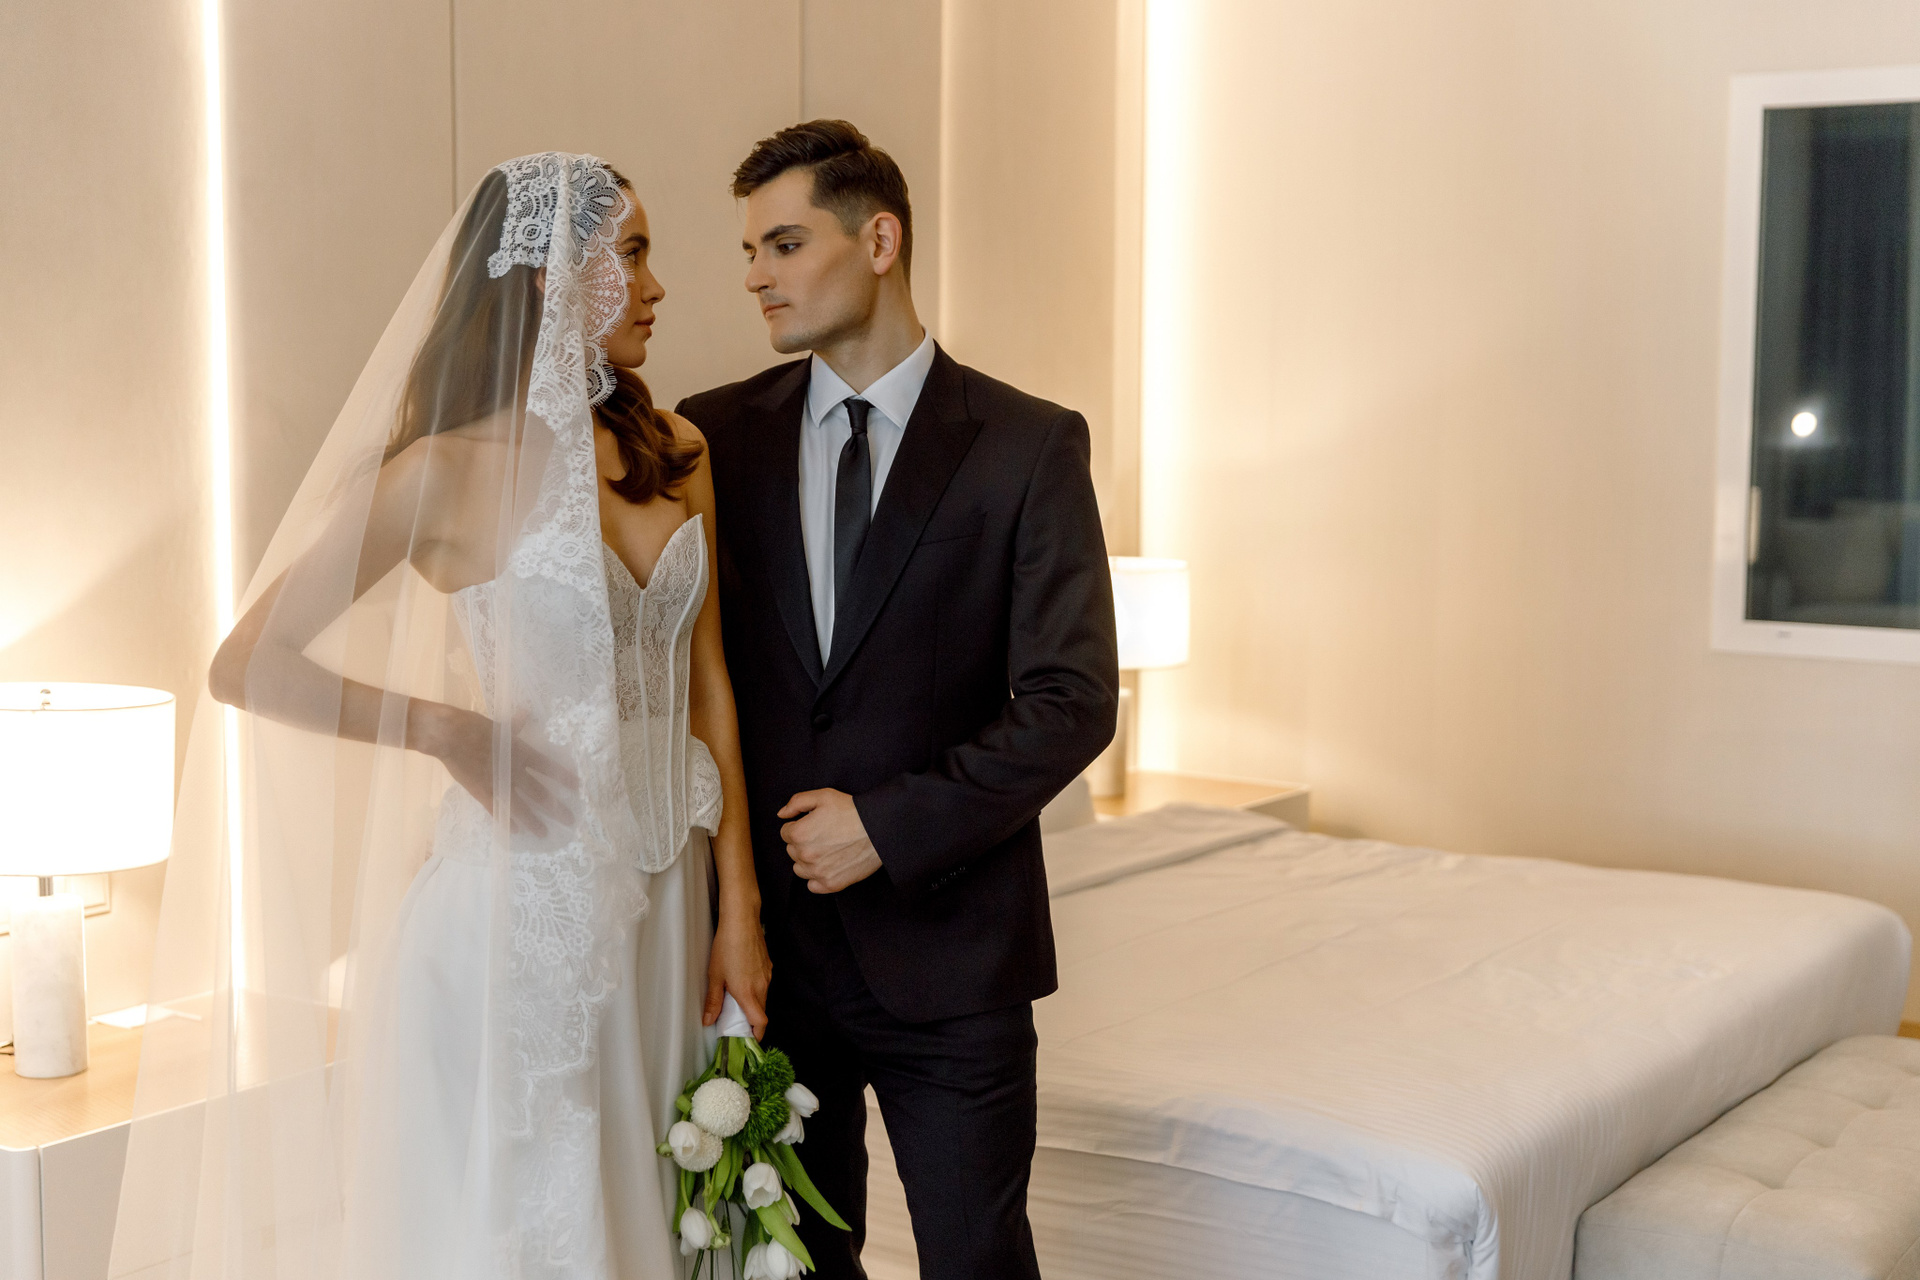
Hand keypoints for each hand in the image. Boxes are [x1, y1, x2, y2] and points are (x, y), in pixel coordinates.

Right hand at [424, 705, 576, 837]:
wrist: (451, 736)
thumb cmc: (475, 726)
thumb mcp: (500, 725)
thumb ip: (515, 724)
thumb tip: (526, 711)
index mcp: (521, 753)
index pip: (548, 768)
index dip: (563, 778)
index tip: (577, 788)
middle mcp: (515, 771)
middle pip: (540, 793)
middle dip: (556, 808)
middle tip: (570, 820)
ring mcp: (499, 784)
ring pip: (521, 807)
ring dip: (534, 821)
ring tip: (544, 834)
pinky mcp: (482, 793)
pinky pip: (498, 811)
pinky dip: (506, 821)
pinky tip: (515, 832)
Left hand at [704, 910, 771, 1039]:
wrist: (742, 920)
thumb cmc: (727, 946)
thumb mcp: (714, 975)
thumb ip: (713, 1001)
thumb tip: (708, 1021)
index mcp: (748, 993)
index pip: (760, 1022)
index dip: (756, 1035)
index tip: (748, 1041)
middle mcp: (762, 986)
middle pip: (761, 1012)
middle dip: (751, 1021)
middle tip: (736, 1023)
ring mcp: (767, 975)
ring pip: (763, 998)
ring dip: (753, 1004)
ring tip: (736, 1000)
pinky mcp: (768, 965)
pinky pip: (764, 984)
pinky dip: (755, 990)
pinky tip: (742, 980)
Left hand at [778, 789, 882, 893]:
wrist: (879, 828)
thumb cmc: (852, 811)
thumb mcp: (823, 796)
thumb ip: (796, 802)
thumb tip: (781, 814)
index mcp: (800, 834)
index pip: (785, 833)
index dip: (798, 826)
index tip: (813, 824)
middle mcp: (806, 855)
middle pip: (792, 851)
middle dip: (802, 842)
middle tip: (823, 835)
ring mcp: (818, 872)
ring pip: (800, 869)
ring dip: (808, 861)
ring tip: (826, 850)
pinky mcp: (831, 884)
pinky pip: (812, 886)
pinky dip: (817, 877)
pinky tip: (829, 865)